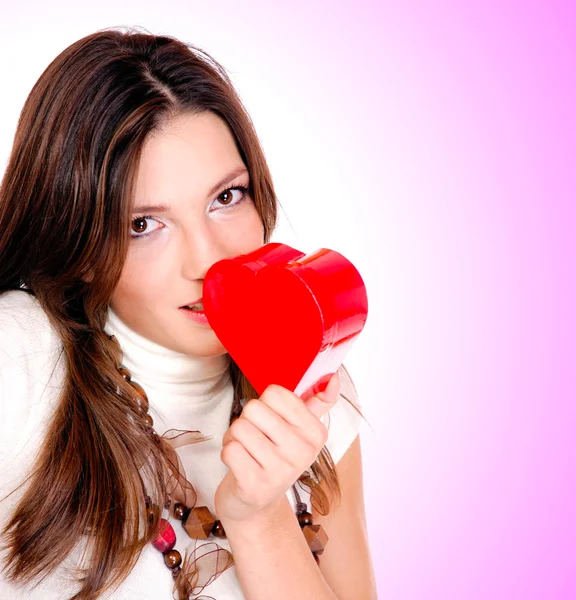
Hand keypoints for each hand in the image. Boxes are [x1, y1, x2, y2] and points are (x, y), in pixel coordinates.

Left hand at [214, 371, 340, 523]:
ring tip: (247, 451)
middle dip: (247, 420)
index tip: (271, 422)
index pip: (275, 393)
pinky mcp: (256, 486)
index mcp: (316, 433)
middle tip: (256, 439)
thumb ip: (316, 401)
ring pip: (239, 427)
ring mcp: (281, 471)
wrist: (256, 502)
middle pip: (254, 408)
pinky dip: (227, 453)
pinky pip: (230, 449)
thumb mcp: (299, 429)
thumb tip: (334, 376)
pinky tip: (240, 465)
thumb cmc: (274, 455)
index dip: (265, 404)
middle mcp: (303, 452)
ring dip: (234, 438)